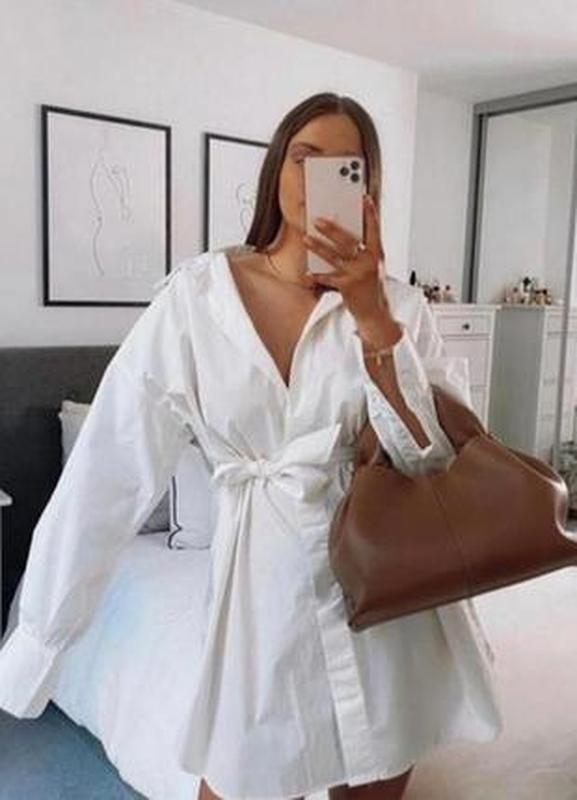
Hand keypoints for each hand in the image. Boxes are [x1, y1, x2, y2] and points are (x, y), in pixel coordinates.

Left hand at [302, 194, 390, 322]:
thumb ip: (365, 250)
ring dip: (318, 247)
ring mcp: (357, 274)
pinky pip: (328, 277)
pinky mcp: (347, 286)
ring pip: (334, 256)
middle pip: (348, 241)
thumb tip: (349, 234)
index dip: (370, 214)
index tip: (365, 199)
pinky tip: (307, 272)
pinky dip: (317, 275)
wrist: (375, 312)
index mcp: (377, 254)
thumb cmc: (373, 288)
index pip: (374, 230)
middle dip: (332, 229)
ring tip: (305, 239)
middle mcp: (368, 262)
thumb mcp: (374, 266)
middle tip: (318, 220)